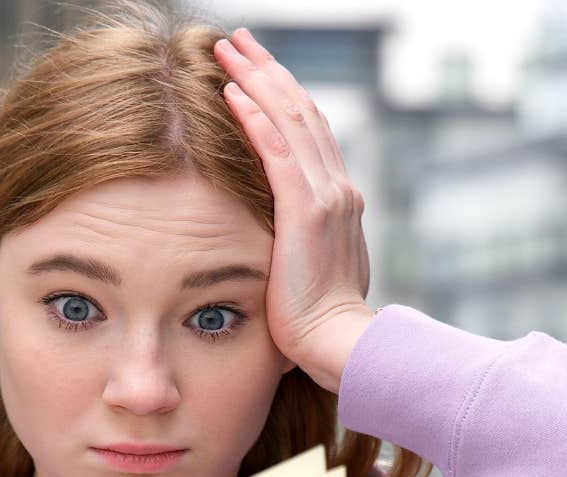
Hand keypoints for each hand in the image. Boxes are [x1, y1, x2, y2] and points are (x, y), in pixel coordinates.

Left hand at [213, 27, 376, 393]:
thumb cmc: (318, 325)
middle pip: (301, 112)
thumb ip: (300, 243)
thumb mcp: (311, 271)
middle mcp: (337, 188)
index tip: (255, 70)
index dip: (283, 95)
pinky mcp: (306, 212)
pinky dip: (256, 118)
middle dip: (267, 71)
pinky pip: (277, 152)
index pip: (310, 132)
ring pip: (290, 120)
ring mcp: (325, 197)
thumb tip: (282, 239)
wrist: (339, 346)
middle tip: (237, 40)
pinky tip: (233, 93)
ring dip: (257, 80)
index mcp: (338, 200)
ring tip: (227, 51)